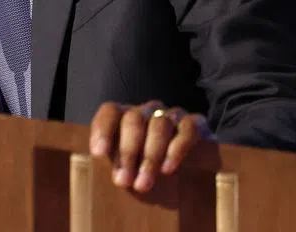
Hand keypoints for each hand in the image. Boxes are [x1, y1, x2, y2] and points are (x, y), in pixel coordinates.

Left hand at [89, 101, 212, 192]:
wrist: (191, 167)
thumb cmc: (148, 168)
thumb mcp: (130, 166)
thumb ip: (118, 165)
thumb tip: (114, 178)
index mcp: (127, 117)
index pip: (111, 111)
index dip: (103, 129)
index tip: (99, 153)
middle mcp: (148, 111)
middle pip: (134, 119)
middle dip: (127, 151)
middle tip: (124, 181)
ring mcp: (172, 115)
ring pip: (159, 125)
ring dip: (150, 156)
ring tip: (143, 184)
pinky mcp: (196, 124)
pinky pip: (187, 129)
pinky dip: (176, 149)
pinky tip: (167, 169)